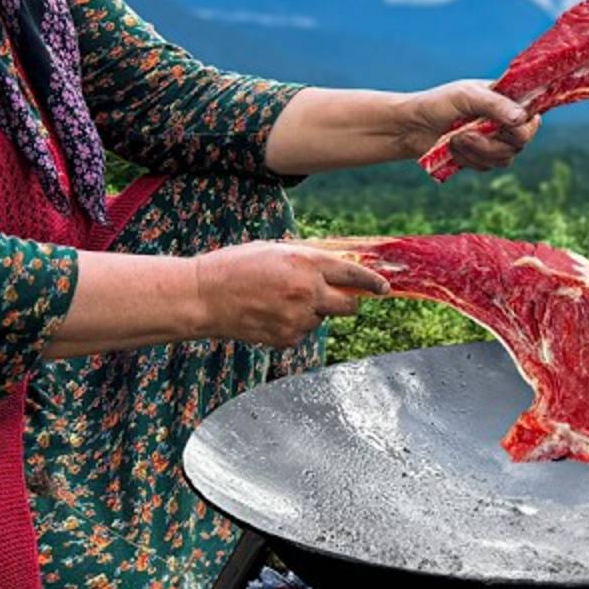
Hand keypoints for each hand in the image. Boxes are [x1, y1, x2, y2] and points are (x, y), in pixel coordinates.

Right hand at [192, 241, 390, 346]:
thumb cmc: (236, 266)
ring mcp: (298, 318)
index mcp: (306, 263)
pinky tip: (269, 314)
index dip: (373, 281)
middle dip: (348, 301)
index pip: (353, 273)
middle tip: (335, 297)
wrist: (204, 297)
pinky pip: (302, 332)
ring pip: (321, 319)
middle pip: (349, 305)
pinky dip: (293, 325)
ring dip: (311, 312)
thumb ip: (309, 258)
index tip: (384, 287)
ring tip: (278, 301)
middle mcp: (307, 292)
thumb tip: (339, 265)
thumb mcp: (276, 250)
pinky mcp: (287, 338)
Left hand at [398, 80, 539, 169]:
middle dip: (493, 142)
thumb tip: (521, 119)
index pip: (532, 114)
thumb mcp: (466, 96)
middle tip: (467, 134)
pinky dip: (468, 159)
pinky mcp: (481, 158)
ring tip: (455, 139)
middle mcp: (503, 121)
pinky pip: (487, 166)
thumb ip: (495, 105)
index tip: (509, 126)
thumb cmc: (438, 103)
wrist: (411, 127)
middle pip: (521, 141)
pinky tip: (453, 148)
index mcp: (505, 100)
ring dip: (477, 151)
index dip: (527, 124)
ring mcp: (493, 141)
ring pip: (505, 157)